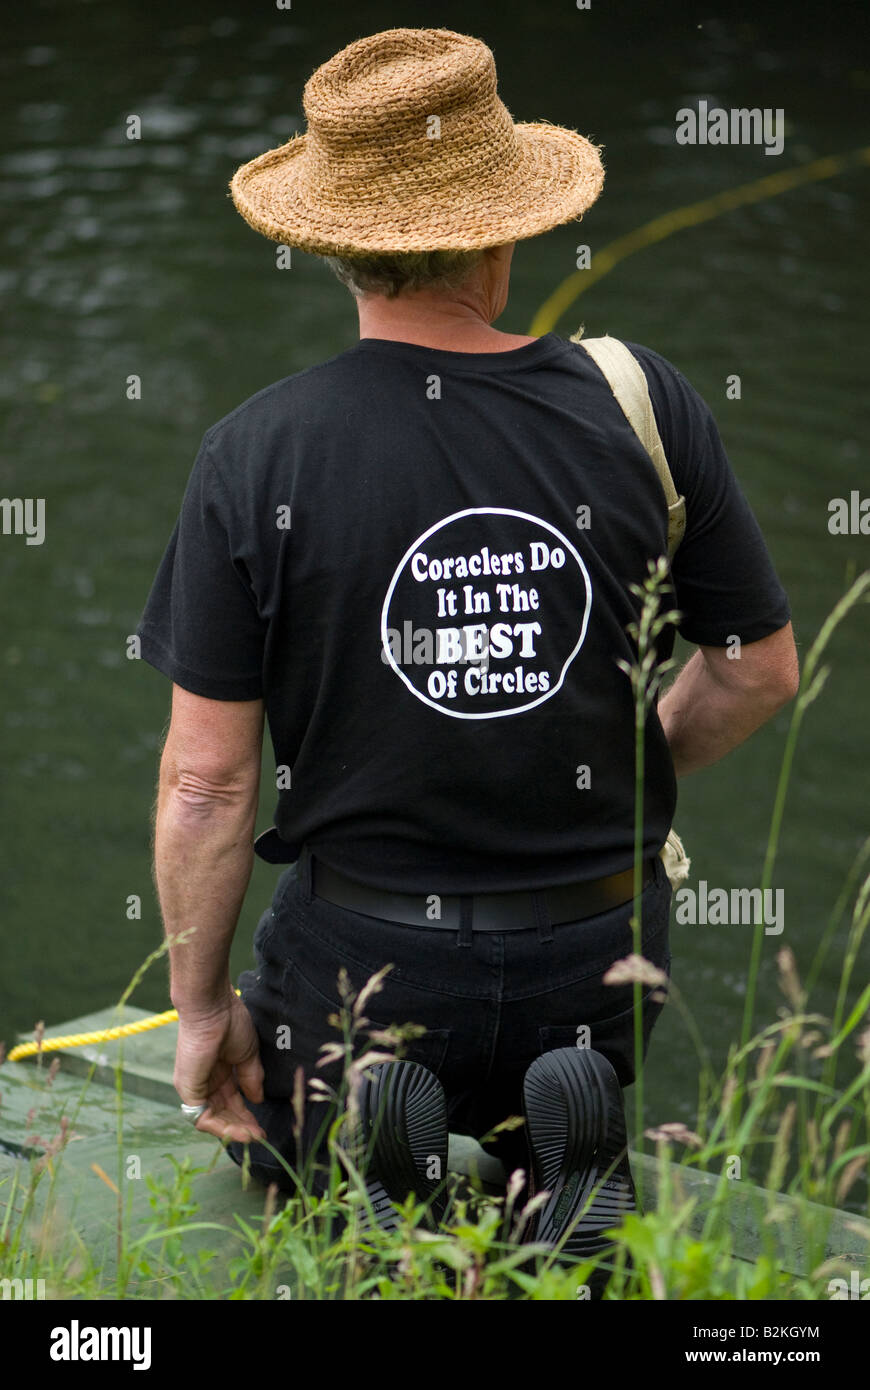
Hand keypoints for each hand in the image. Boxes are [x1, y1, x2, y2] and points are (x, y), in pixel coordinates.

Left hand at [174, 994, 266, 1143]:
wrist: (212, 1008)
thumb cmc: (230, 1022)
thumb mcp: (247, 1054)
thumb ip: (251, 1078)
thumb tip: (257, 1099)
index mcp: (218, 1070)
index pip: (231, 1100)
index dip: (246, 1114)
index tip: (262, 1126)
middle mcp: (205, 1080)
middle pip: (223, 1112)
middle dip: (242, 1125)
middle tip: (260, 1135)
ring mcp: (195, 1086)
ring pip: (213, 1119)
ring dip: (234, 1130)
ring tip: (254, 1136)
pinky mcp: (188, 1089)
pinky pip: (202, 1117)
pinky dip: (222, 1127)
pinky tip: (242, 1131)